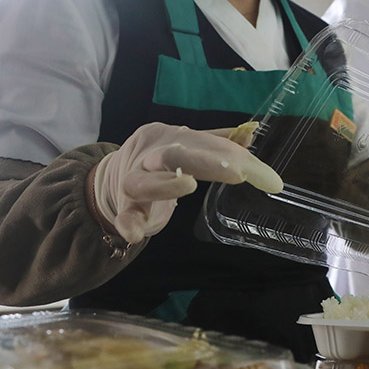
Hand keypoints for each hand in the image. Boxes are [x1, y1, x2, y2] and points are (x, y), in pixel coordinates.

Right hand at [93, 121, 282, 244]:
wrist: (114, 174)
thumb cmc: (161, 160)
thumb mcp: (187, 145)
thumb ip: (218, 141)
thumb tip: (249, 134)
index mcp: (169, 139)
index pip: (200, 141)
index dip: (228, 152)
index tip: (254, 167)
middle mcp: (149, 159)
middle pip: (172, 155)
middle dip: (204, 161)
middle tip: (238, 172)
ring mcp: (134, 183)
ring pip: (142, 182)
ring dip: (166, 185)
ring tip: (189, 184)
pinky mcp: (126, 209)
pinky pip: (123, 216)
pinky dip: (127, 224)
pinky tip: (135, 234)